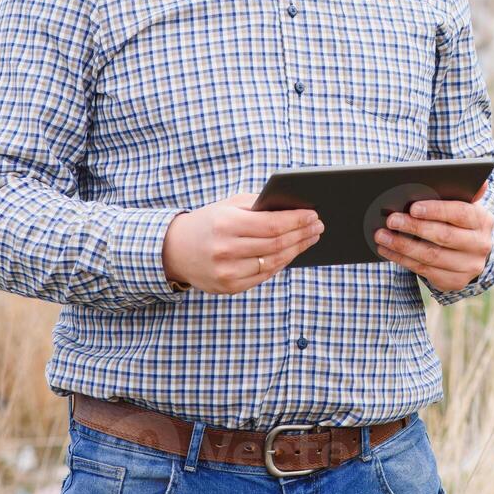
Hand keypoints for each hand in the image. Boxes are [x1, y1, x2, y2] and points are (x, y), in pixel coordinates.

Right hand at [162, 193, 322, 294]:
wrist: (175, 249)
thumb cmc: (209, 222)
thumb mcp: (229, 206)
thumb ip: (259, 206)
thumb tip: (294, 208)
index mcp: (226, 225)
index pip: (272, 224)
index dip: (297, 220)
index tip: (313, 215)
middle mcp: (226, 250)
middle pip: (277, 244)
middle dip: (302, 234)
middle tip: (318, 226)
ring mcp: (227, 272)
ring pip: (274, 262)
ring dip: (297, 249)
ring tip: (310, 238)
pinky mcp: (229, 287)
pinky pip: (264, 275)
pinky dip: (281, 263)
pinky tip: (292, 252)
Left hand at [374, 180, 492, 292]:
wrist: (470, 252)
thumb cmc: (458, 221)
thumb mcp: (463, 205)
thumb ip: (462, 192)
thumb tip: (480, 183)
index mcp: (482, 220)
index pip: (460, 213)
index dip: (436, 210)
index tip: (413, 208)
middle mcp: (480, 245)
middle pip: (443, 236)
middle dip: (414, 227)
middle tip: (391, 220)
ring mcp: (468, 266)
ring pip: (430, 256)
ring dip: (402, 245)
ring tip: (382, 236)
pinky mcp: (455, 282)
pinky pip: (424, 271)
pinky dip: (402, 259)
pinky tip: (387, 250)